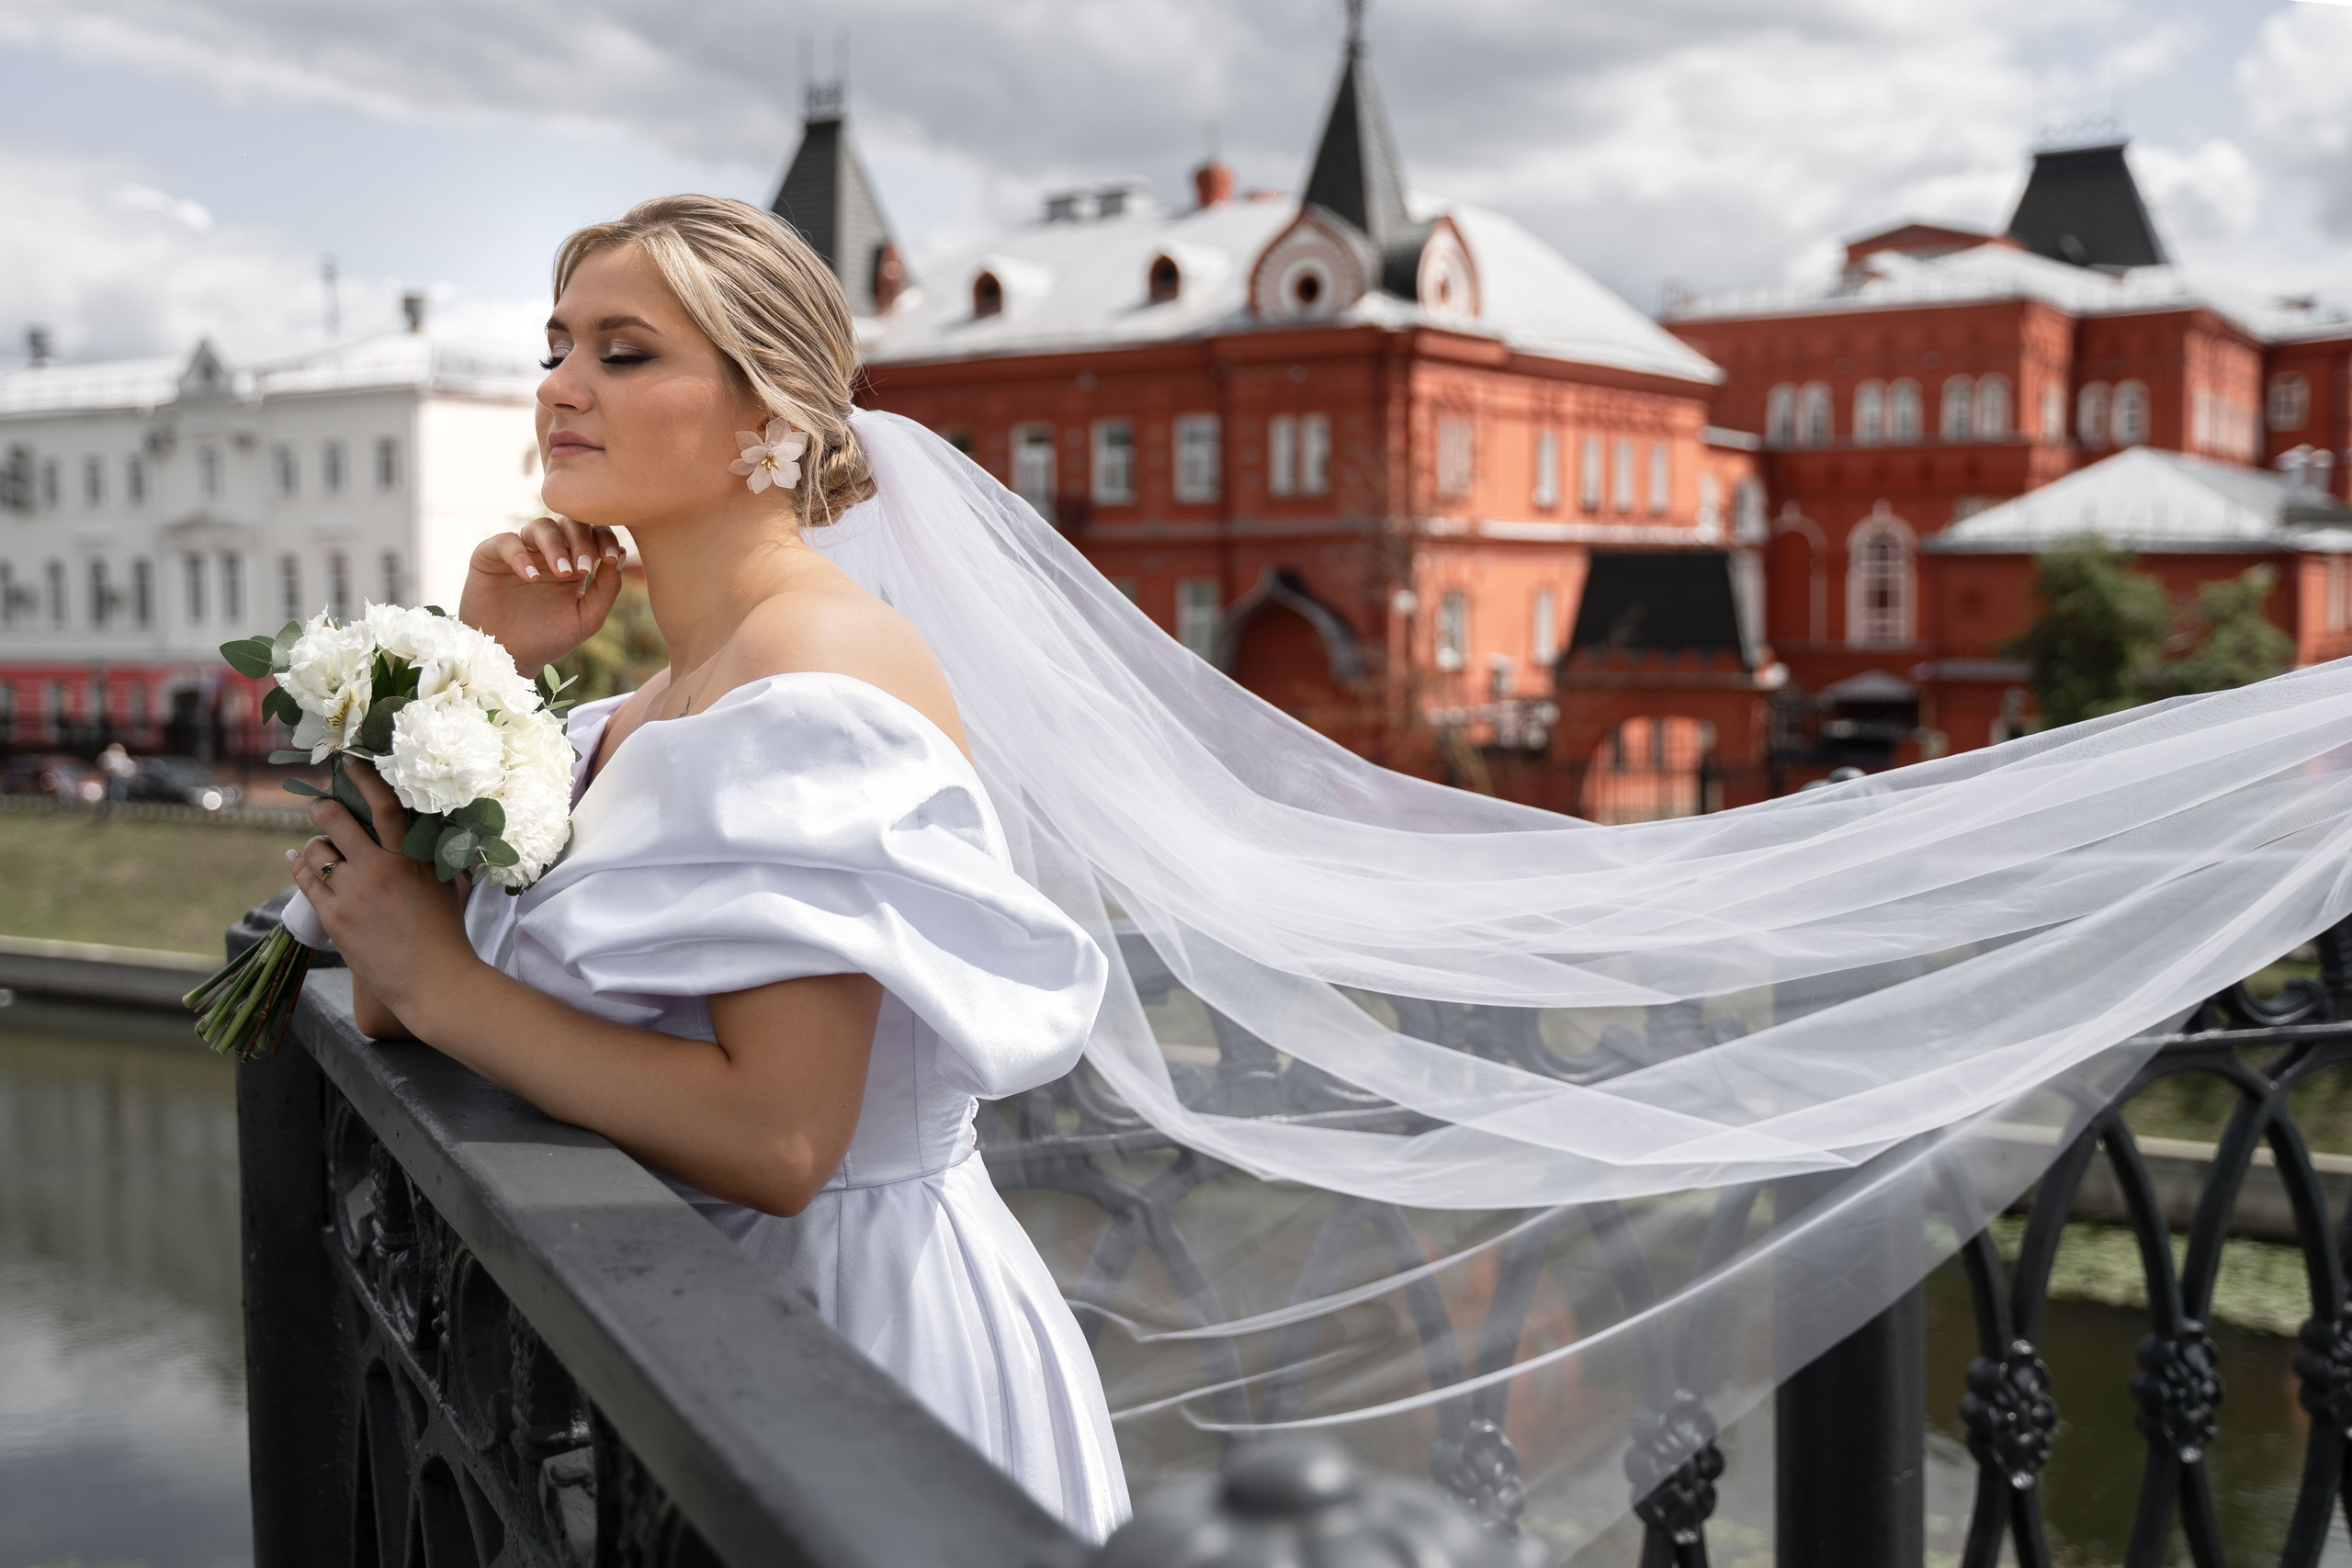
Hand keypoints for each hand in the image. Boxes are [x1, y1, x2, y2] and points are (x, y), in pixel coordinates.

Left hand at [288, 763, 478, 1023]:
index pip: (383, 805)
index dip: (363, 779)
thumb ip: (433, 856)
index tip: (349, 764)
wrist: (433, 980)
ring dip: (315, 844)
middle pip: (336, 821)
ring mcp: (351, 893)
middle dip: (323, 808)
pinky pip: (305, 879)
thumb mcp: (447, 885)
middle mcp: (377, 868)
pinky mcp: (333, 916)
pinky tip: (295, 859)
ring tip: (318, 846)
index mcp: (410, 857)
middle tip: (320, 806)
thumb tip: (427, 832)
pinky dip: (298, 865)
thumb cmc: (448, 933)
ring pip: (316, 851)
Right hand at [458, 515, 624, 672]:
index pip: (594, 534)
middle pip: (570, 523)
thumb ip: (607, 588)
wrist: (509, 657)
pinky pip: (506, 542)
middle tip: (584, 569)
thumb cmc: (549, 639)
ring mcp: (521, 551)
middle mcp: (549, 551)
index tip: (610, 556)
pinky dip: (520, 555)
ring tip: (561, 573)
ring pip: (541, 526)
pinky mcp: (490, 556)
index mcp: (575, 562)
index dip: (604, 538)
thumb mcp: (587, 618)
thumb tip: (621, 553)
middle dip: (581, 542)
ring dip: (555, 546)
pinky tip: (531, 577)